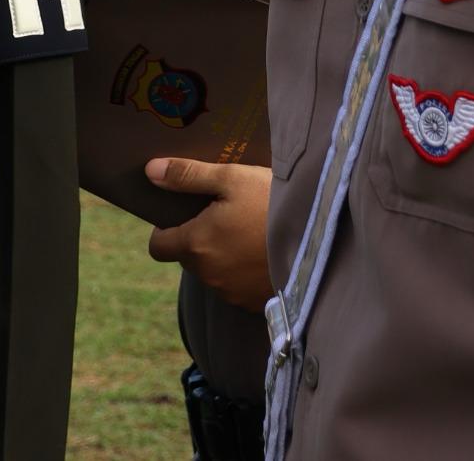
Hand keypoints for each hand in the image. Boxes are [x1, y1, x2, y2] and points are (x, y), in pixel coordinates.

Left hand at [144, 157, 272, 311]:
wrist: (322, 240)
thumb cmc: (272, 203)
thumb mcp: (231, 178)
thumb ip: (188, 175)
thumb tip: (151, 171)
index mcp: (195, 244)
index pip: (158, 246)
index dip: (165, 230)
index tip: (186, 214)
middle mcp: (208, 274)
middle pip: (188, 257)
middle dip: (199, 238)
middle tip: (226, 214)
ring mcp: (231, 292)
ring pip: (213, 272)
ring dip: (222, 255)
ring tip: (250, 230)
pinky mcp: (253, 303)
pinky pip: (236, 286)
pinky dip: (243, 271)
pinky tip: (264, 251)